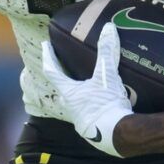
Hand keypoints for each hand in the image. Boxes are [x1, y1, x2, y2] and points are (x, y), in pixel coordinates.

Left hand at [41, 24, 131, 156]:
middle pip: (59, 89)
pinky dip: (87, 106)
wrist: (118, 135)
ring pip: (71, 103)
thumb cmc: (107, 105)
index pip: (52, 71)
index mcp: (69, 92)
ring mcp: (79, 119)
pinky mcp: (90, 128)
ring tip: (80, 86)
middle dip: (59, 77)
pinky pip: (84, 113)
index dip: (49, 57)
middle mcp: (69, 106)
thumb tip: (108, 28)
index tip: (46, 46)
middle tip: (61, 66)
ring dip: (73, 94)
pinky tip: (95, 104)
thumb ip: (107, 52)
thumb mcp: (107, 76)